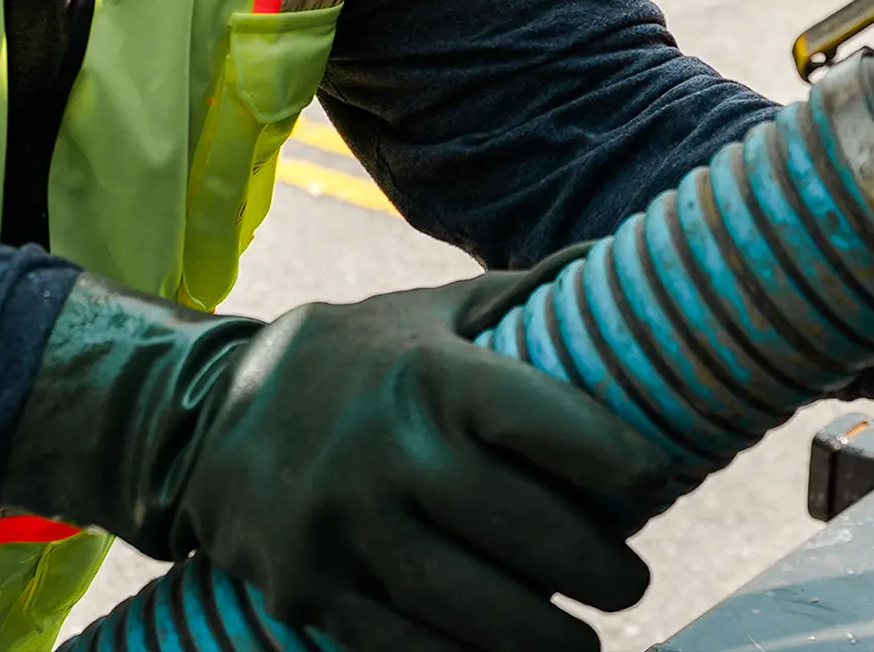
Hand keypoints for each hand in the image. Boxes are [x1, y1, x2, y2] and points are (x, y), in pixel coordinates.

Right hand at [0, 256, 670, 651]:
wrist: (215, 414)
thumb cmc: (361, 358)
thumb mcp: (431, 312)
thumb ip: (521, 298)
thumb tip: (611, 259)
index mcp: (427, 373)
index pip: (540, 419)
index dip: (612, 458)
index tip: (657, 479)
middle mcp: (386, 449)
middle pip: (520, 529)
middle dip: (596, 568)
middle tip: (632, 580)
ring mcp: (343, 528)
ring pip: (470, 608)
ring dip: (544, 636)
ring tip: (586, 639)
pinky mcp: (311, 592)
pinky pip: (406, 647)